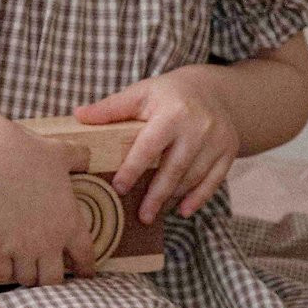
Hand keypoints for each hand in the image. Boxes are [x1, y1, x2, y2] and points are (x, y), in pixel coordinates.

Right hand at [0, 123, 98, 286]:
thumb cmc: (28, 153)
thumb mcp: (61, 152)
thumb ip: (79, 157)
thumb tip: (86, 156)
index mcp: (70, 223)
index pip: (85, 260)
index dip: (84, 270)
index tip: (81, 273)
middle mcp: (49, 242)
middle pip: (54, 280)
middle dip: (49, 276)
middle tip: (42, 269)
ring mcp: (21, 248)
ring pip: (27, 280)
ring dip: (24, 274)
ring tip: (20, 266)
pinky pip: (0, 275)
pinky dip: (0, 271)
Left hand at [74, 68, 241, 222]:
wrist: (212, 91)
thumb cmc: (168, 94)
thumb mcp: (141, 93)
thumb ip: (111, 107)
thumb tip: (78, 115)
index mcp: (173, 112)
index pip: (150, 145)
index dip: (134, 168)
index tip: (119, 187)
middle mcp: (198, 126)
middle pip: (175, 167)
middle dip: (157, 195)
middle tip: (141, 216)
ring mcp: (217, 140)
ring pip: (193, 177)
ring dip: (173, 198)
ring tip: (153, 213)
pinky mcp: (229, 151)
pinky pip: (214, 180)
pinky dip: (199, 198)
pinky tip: (182, 211)